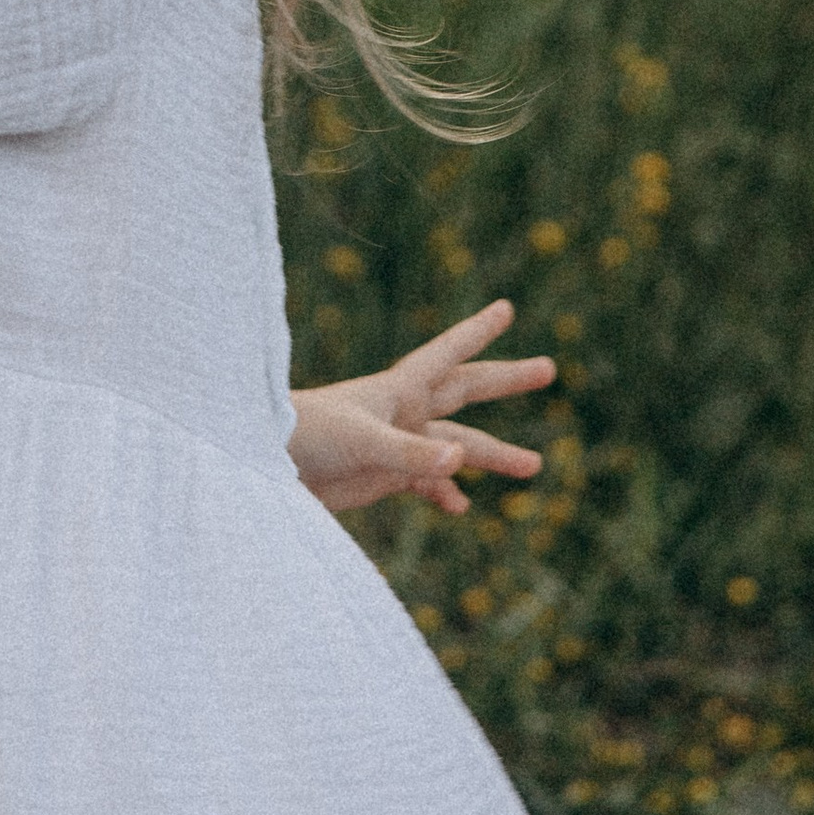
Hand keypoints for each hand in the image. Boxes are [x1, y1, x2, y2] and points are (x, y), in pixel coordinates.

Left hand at [287, 298, 554, 517]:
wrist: (265, 466)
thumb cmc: (307, 437)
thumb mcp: (364, 442)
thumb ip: (412, 453)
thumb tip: (462, 459)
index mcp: (399, 389)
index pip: (449, 353)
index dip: (478, 330)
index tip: (506, 307)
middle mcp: (404, 411)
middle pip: (466, 389)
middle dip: (506, 380)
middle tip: (548, 368)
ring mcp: (397, 443)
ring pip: (457, 444)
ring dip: (492, 454)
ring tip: (533, 465)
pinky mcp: (383, 474)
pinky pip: (427, 481)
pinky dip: (445, 492)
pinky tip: (461, 507)